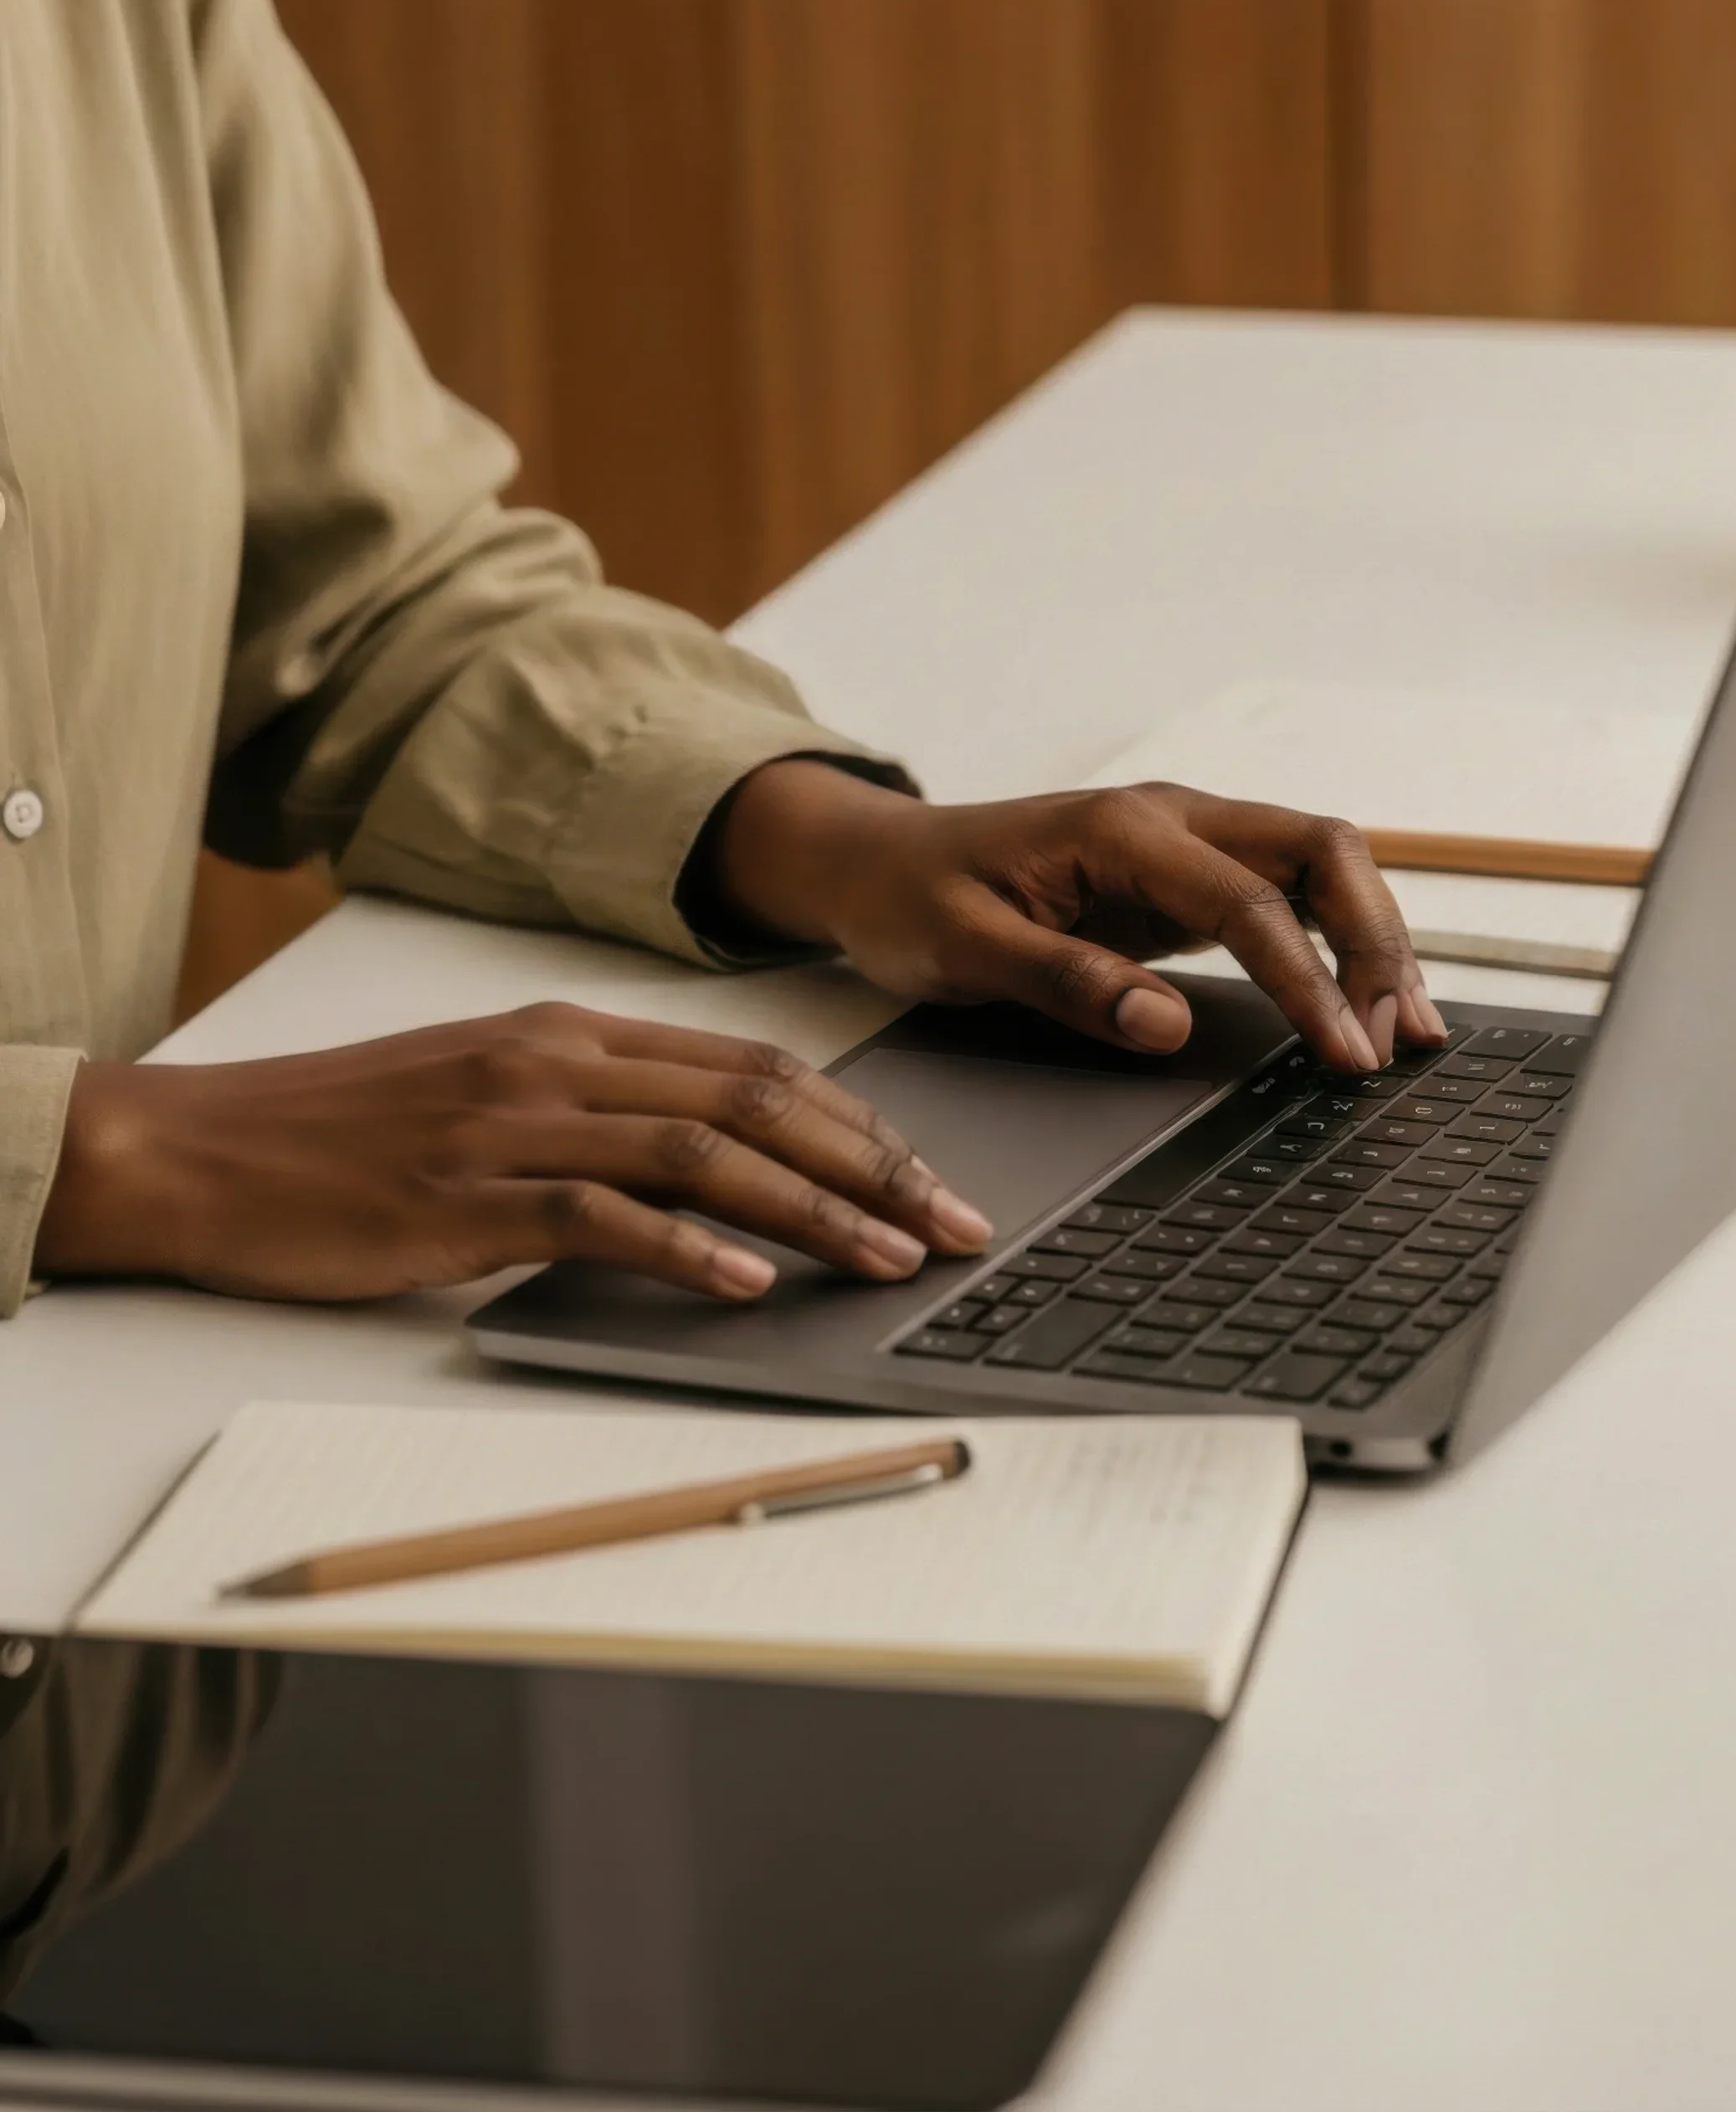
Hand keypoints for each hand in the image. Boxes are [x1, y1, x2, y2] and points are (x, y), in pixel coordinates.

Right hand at [35, 1005, 992, 1304]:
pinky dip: (688, 1250)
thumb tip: (709, 1163)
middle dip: (875, 1164)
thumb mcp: (487, 1090)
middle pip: (757, 1103)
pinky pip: (602, 1217)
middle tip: (954, 1223)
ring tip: (891, 1258)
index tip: (932, 1173)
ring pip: (704, 1156)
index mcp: (573, 1032)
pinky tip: (750, 1283)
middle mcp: (560, 1062)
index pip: (755, 1065)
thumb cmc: (344, 1133)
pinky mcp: (465, 1198)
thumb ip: (594, 1110)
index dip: (859, 1120)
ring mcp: (514, 1125)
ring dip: (814, 1210)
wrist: (200, 1148)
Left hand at [712, 765, 1446, 1071]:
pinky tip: (1358, 1001)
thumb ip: (1064, 980)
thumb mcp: (962, 948)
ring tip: (1407, 1029)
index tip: (1343, 1052)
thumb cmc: (911, 896)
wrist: (877, 860)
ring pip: (1321, 866)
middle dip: (1376, 940)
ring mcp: (1187, 844)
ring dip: (1372, 938)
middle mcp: (1172, 819)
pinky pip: (1290, 896)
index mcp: (1121, 829)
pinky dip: (1337, 942)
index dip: (1309, 979)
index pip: (1250, 901)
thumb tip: (1165, 1024)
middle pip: (1322, 852)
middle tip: (1400, 1038)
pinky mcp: (1188, 878)